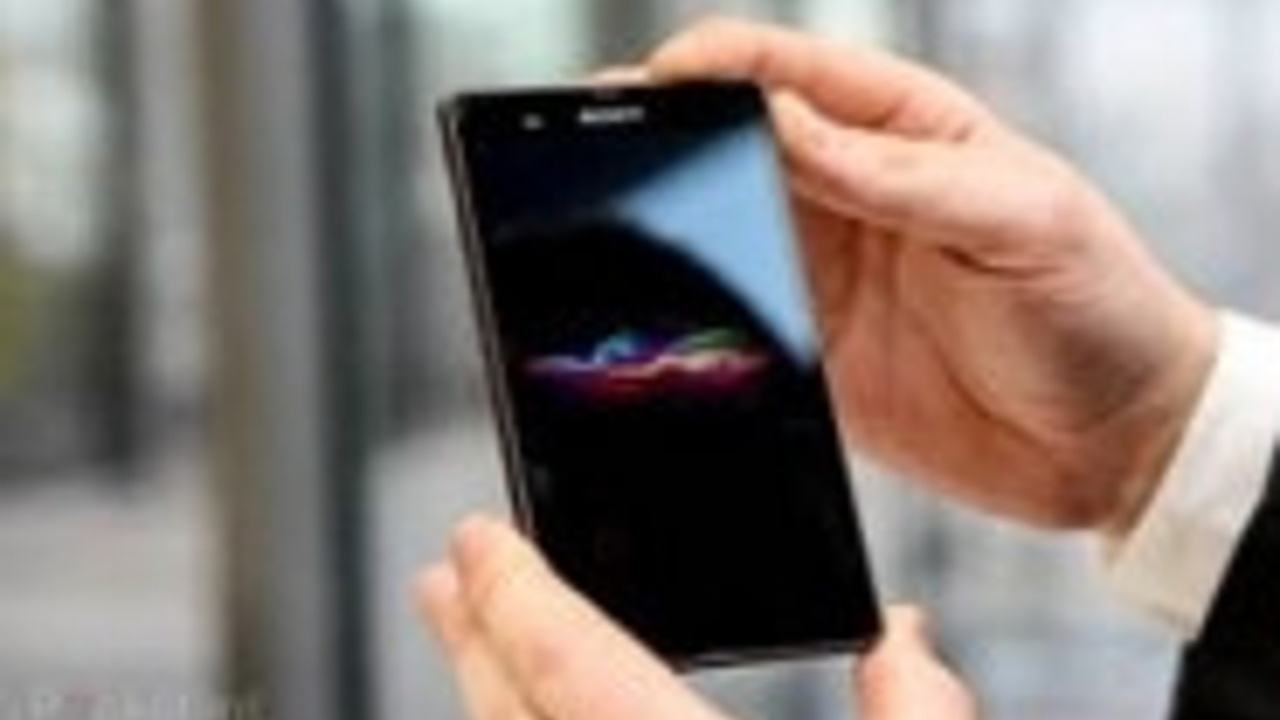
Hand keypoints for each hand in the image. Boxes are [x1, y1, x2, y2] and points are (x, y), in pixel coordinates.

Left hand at [419, 516, 977, 719]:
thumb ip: (919, 711)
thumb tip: (904, 635)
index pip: (573, 666)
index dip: (515, 593)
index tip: (475, 540)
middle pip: (511, 715)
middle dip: (475, 640)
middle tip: (445, 580)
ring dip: (487, 692)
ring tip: (478, 644)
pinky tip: (541, 714)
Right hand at [646, 18, 1215, 532]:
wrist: (1113, 446)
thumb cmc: (1099, 309)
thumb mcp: (1017, 219)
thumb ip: (896, 174)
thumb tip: (782, 122)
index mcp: (907, 130)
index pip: (790, 72)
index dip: (714, 67)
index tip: (657, 87)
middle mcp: (854, 191)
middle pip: (734, 141)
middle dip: (665, 138)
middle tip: (599, 148)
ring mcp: (825, 270)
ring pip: (718, 223)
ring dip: (668, 220)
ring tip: (609, 221)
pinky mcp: (809, 344)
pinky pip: (733, 312)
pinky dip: (690, 306)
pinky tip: (661, 303)